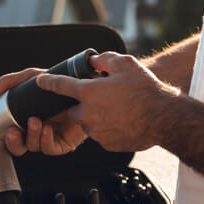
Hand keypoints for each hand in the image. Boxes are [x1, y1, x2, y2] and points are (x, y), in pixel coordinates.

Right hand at [0, 68, 87, 156]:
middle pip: (20, 146)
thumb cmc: (59, 82)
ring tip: (35, 121)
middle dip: (14, 142)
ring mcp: (50, 136)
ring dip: (32, 136)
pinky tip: (47, 128)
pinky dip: (46, 140)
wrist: (84, 84)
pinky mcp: (64, 141)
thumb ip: (9, 82)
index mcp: (27, 118)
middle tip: (14, 131)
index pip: (12, 135)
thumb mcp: (30, 78)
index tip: (6, 128)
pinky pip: (51, 148)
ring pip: (34, 146)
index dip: (7, 136)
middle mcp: (38, 129)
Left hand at [36, 51, 180, 151]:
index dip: (48, 83)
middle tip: (99, 100)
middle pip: (71, 111)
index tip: (40, 82)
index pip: (59, 86)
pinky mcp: (105, 144)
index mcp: (88, 92)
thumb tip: (94, 59)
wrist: (163, 118)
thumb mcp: (125, 64)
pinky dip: (106, 129)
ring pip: (87, 124)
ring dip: (95, 117)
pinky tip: (122, 121)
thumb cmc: (146, 89)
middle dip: (80, 106)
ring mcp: (95, 131)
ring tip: (116, 110)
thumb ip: (105, 59)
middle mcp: (87, 113)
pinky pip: (100, 135)